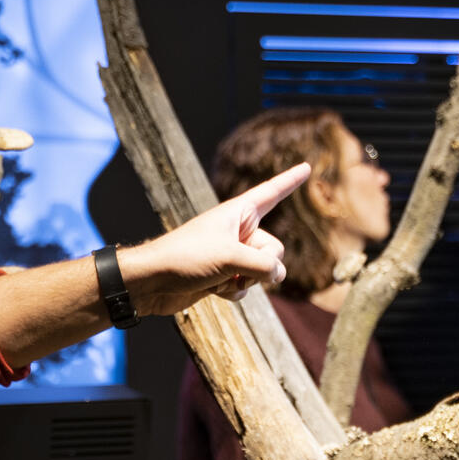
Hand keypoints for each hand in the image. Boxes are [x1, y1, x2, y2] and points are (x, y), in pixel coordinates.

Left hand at [119, 163, 308, 315]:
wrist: (151, 283)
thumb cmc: (185, 258)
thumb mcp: (230, 257)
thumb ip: (263, 265)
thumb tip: (278, 276)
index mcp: (238, 212)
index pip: (272, 192)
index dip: (290, 181)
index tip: (307, 167)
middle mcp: (237, 231)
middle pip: (274, 250)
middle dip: (261, 266)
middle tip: (236, 268)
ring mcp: (230, 255)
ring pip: (261, 272)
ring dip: (244, 281)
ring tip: (218, 278)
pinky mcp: (222, 276)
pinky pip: (245, 287)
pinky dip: (233, 292)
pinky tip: (212, 290)